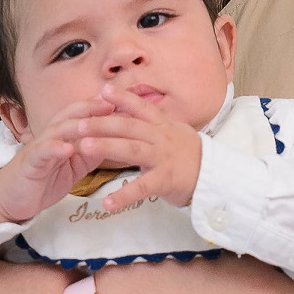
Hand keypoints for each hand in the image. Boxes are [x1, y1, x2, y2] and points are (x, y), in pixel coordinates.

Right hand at [0, 96, 113, 222]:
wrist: (14, 197)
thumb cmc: (45, 177)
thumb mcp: (75, 164)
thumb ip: (93, 151)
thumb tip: (117, 140)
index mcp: (64, 133)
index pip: (84, 113)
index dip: (103, 105)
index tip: (125, 101)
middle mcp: (52, 134)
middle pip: (72, 114)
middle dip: (93, 107)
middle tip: (114, 102)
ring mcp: (40, 146)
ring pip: (58, 129)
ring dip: (77, 124)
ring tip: (95, 122)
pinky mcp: (30, 162)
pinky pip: (43, 152)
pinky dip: (55, 148)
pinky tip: (68, 148)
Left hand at [71, 86, 202, 211]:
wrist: (215, 177)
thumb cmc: (189, 156)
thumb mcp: (173, 132)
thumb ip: (152, 123)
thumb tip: (130, 110)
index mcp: (162, 126)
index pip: (140, 107)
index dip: (121, 98)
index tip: (101, 91)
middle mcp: (161, 138)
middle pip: (128, 127)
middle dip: (102, 124)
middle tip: (78, 124)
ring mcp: (163, 159)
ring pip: (131, 150)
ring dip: (106, 147)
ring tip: (84, 147)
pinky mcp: (165, 181)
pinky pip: (141, 188)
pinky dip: (123, 196)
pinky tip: (106, 202)